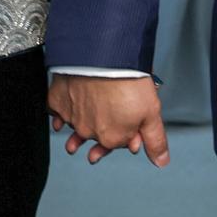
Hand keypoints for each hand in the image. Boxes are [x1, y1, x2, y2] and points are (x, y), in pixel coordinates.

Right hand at [47, 74, 169, 166]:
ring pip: (74, 127)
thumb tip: (160, 160)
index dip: (125, 136)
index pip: (118, 143)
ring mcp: (72, 116)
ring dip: (76, 134)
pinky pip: (56, 113)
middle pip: (95, 137)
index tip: (127, 130)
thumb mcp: (152, 112)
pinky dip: (59, 115)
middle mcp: (90, 130)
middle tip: (94, 154)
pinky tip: (60, 120)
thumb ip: (155, 140)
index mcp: (112, 138)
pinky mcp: (58, 101)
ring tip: (73, 146)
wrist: (103, 55)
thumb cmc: (127, 79)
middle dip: (98, 141)